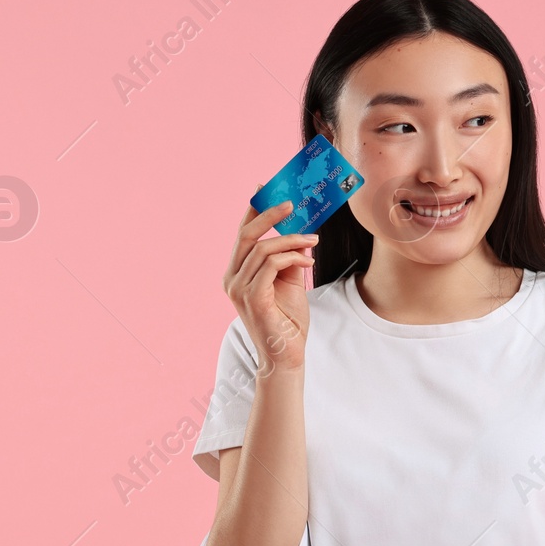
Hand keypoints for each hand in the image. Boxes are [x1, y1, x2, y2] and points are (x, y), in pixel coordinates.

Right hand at [224, 187, 316, 373]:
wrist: (287, 355)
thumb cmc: (287, 321)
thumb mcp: (289, 282)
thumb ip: (288, 258)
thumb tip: (299, 233)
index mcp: (236, 273)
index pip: (242, 235)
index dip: (252, 211)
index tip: (265, 190)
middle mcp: (231, 279)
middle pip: (247, 235)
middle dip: (270, 215)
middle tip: (293, 204)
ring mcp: (238, 289)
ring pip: (263, 249)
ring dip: (291, 240)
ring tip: (312, 241)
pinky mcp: (252, 298)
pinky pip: (271, 266)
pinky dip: (291, 258)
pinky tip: (307, 262)